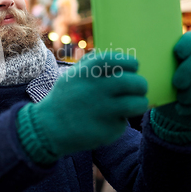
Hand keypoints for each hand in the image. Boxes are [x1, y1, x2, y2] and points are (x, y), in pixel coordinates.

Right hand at [22, 52, 148, 158]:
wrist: (49, 127)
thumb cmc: (66, 97)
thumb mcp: (74, 75)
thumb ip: (95, 65)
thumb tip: (123, 61)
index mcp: (88, 73)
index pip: (121, 61)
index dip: (131, 63)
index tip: (133, 68)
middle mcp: (97, 90)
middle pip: (135, 83)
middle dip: (141, 85)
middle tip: (139, 88)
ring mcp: (103, 111)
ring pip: (138, 103)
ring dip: (140, 103)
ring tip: (133, 104)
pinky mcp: (107, 130)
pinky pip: (124, 122)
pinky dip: (119, 121)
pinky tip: (107, 121)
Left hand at [154, 32, 190, 130]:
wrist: (170, 115)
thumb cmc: (158, 91)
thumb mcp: (154, 79)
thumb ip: (154, 69)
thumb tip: (142, 64)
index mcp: (182, 51)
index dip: (187, 43)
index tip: (178, 53)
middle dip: (188, 69)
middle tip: (177, 83)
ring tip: (179, 100)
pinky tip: (181, 109)